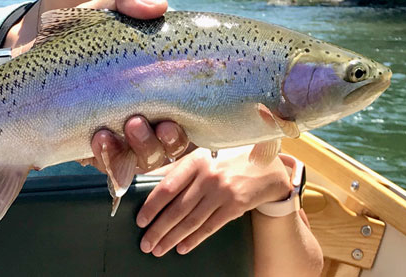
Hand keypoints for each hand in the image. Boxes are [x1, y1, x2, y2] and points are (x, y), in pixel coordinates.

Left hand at [72, 0, 187, 172]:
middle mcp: (142, 120)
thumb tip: (160, 6)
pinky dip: (108, 158)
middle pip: (168, 147)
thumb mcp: (96, 14)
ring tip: (114, 130)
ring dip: (137, 151)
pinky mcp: (91, 151)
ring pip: (142, 161)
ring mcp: (118, 139)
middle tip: (138, 122)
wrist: (27, 62)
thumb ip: (124, 2)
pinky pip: (110, 167)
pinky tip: (97, 139)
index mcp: (153, 92)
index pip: (182, 120)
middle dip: (161, 143)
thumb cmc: (72, 40)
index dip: (183, 131)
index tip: (170, 121)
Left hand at [136, 148, 290, 256]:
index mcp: (195, 160)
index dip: (152, 206)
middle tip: (146, 243)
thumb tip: (144, 180)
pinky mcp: (235, 206)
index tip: (140, 220)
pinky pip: (210, 227)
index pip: (167, 187)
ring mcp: (223, 192)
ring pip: (192, 221)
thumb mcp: (200, 156)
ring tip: (159, 249)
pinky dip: (194, 240)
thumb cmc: (224, 159)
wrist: (265, 166)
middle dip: (159, 229)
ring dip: (173, 238)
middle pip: (178, 209)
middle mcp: (208, 176)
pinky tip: (181, 247)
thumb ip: (174, 168)